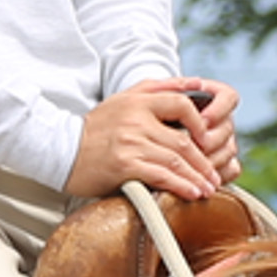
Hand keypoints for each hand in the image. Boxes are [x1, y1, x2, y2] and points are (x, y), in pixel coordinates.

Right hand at [69, 77, 239, 202]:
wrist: (61, 151)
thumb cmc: (97, 128)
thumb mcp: (124, 98)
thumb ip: (159, 88)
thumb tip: (196, 83)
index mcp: (138, 101)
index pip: (181, 105)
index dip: (201, 123)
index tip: (209, 141)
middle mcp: (136, 119)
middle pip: (183, 140)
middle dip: (204, 162)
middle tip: (215, 177)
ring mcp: (130, 142)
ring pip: (175, 160)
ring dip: (197, 177)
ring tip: (208, 189)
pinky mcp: (124, 165)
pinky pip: (160, 176)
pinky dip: (180, 186)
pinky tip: (191, 193)